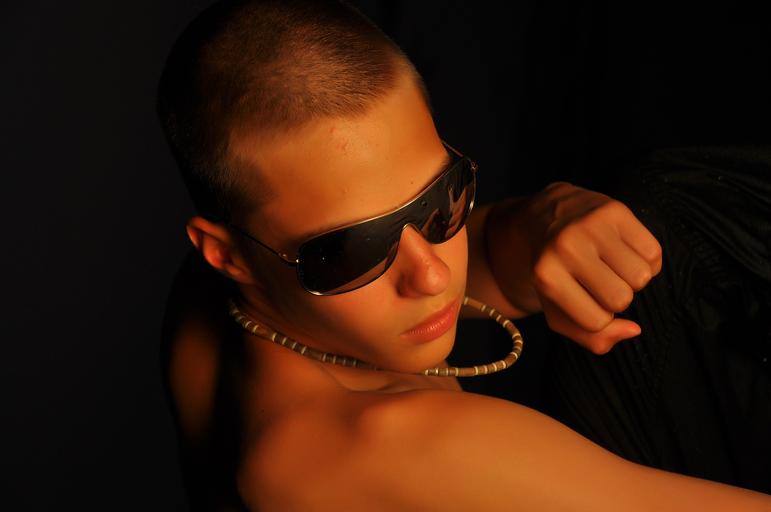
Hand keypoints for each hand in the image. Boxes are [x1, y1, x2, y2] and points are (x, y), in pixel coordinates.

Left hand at [487, 182, 661, 353]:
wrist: (546, 218)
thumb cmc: (556, 273)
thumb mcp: (558, 311)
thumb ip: (591, 338)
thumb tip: (633, 330)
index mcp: (546, 275)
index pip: (596, 321)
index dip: (597, 317)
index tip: (583, 299)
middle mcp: (566, 246)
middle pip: (621, 299)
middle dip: (616, 298)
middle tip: (597, 281)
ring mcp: (591, 224)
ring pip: (641, 276)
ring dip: (632, 279)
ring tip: (611, 266)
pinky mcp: (615, 209)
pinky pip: (653, 253)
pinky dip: (645, 260)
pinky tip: (623, 252)